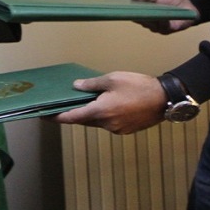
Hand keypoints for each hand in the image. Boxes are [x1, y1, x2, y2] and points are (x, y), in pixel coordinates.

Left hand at [51, 71, 165, 134]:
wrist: (164, 99)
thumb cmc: (138, 86)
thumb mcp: (112, 79)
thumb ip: (91, 85)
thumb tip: (76, 87)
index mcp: (100, 111)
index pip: (71, 117)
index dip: (56, 117)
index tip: (44, 116)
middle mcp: (106, 124)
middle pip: (83, 121)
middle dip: (73, 114)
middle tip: (64, 105)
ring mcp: (116, 129)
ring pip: (96, 123)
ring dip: (90, 114)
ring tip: (87, 102)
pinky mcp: (125, 130)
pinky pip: (108, 124)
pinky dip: (103, 116)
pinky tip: (106, 105)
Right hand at [132, 0, 198, 33]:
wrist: (188, 5)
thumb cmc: (172, 1)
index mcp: (148, 15)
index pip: (136, 16)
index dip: (131, 13)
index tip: (124, 10)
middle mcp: (152, 24)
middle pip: (142, 22)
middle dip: (138, 16)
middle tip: (133, 12)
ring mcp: (160, 28)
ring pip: (151, 25)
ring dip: (150, 19)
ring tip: (147, 13)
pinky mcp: (169, 30)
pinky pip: (163, 27)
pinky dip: (162, 22)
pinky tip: (162, 18)